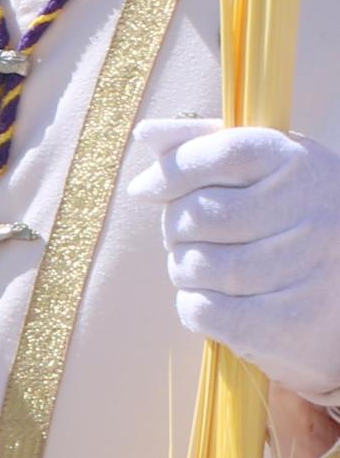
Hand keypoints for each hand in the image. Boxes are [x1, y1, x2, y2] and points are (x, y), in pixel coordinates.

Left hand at [127, 122, 339, 406]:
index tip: (145, 189)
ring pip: (200, 265)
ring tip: (202, 268)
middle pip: (200, 214)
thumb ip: (206, 144)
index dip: (171, 171)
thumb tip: (146, 134)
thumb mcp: (267, 169)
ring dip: (183, 268)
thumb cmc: (295, 221)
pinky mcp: (295, 323)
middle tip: (186, 237)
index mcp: (302, 165)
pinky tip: (213, 299)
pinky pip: (207, 311)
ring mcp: (309, 269)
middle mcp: (313, 213)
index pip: (222, 154)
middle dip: (174, 228)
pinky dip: (193, 306)